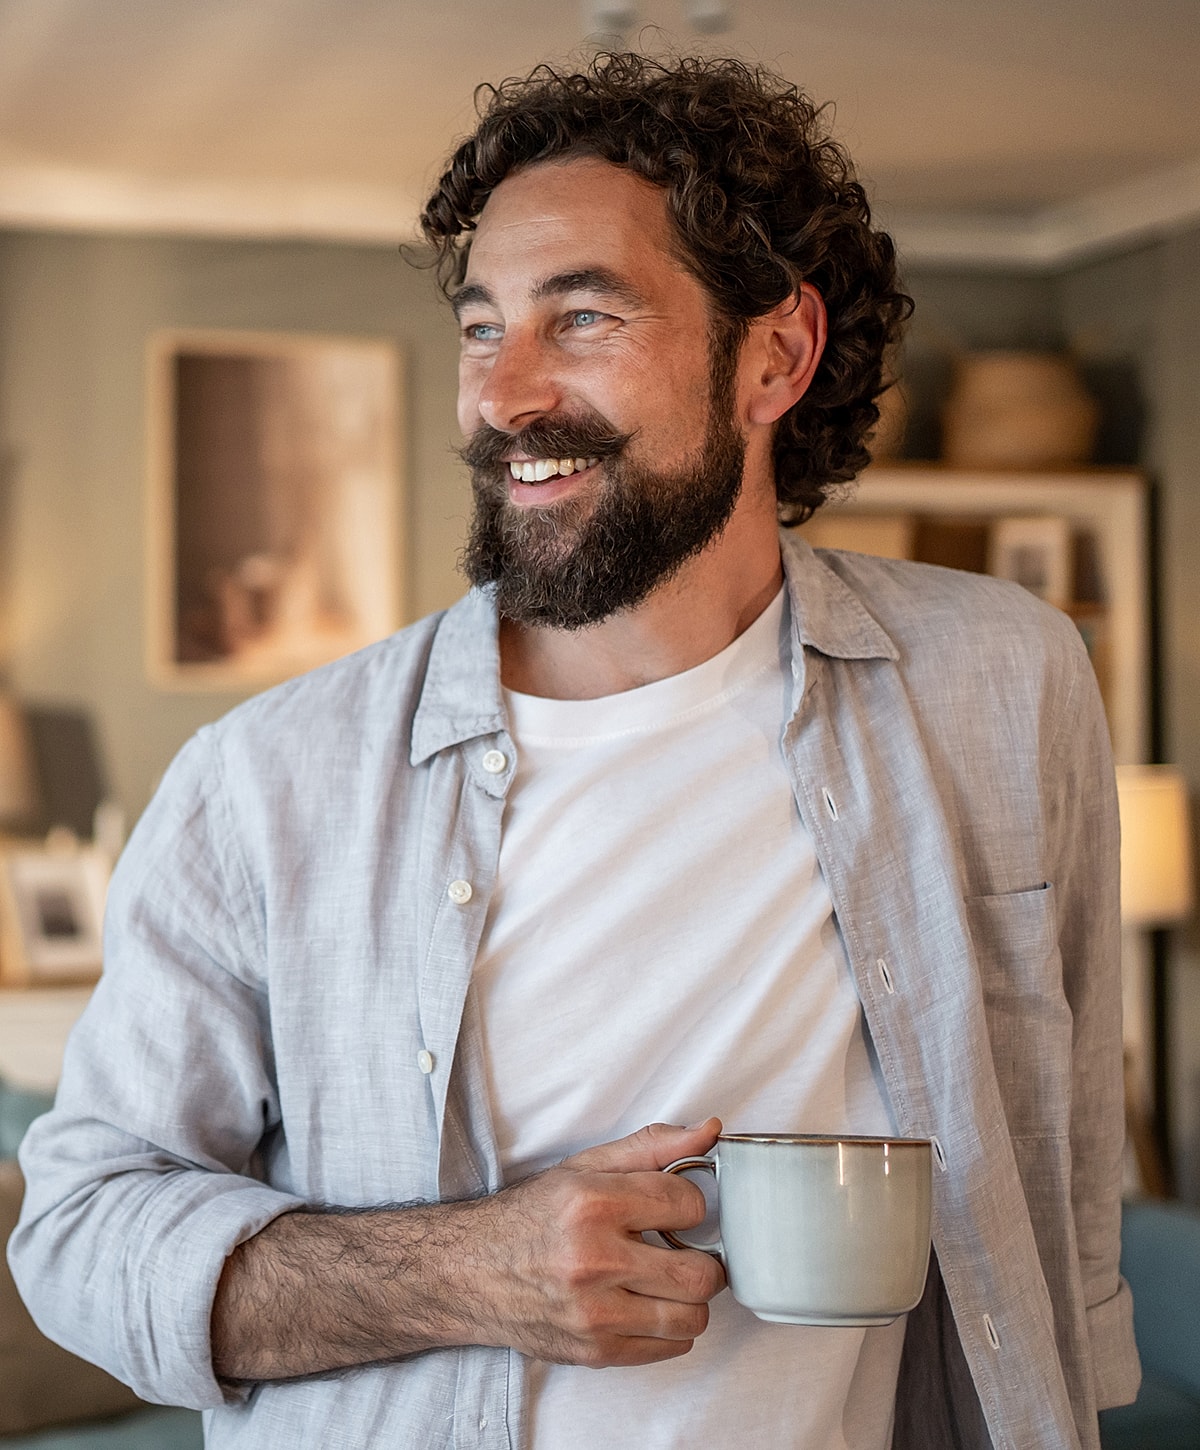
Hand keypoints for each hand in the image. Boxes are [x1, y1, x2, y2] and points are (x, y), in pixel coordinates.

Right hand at [461, 1119, 725, 1366]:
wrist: (469, 1272)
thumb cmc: (530, 1217)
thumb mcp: (585, 1168)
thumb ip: (651, 1148)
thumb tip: (709, 1131)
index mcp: (593, 1204)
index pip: (689, 1207)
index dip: (691, 1205)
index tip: (676, 1210)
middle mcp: (593, 1260)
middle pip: (699, 1275)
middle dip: (703, 1261)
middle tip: (684, 1251)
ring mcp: (593, 1314)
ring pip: (691, 1318)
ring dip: (689, 1300)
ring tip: (665, 1281)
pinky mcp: (593, 1352)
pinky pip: (668, 1348)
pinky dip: (668, 1329)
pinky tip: (644, 1305)